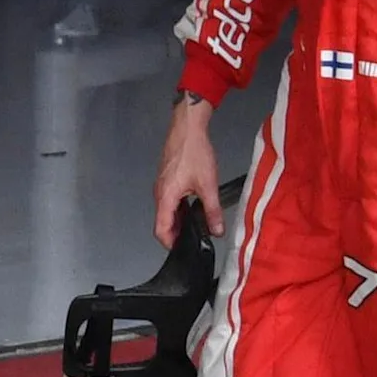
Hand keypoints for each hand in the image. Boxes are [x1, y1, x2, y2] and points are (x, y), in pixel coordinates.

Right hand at [153, 95, 223, 245]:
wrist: (187, 127)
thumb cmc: (194, 153)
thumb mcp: (208, 185)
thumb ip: (212, 211)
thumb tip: (217, 231)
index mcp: (166, 197)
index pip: (161, 229)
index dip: (170, 243)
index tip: (183, 249)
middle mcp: (159, 193)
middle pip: (162, 222)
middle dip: (176, 233)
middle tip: (195, 239)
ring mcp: (161, 185)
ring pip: (166, 211)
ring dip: (178, 220)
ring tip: (197, 225)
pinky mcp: (166, 178)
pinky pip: (168, 200)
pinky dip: (178, 209)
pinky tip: (193, 207)